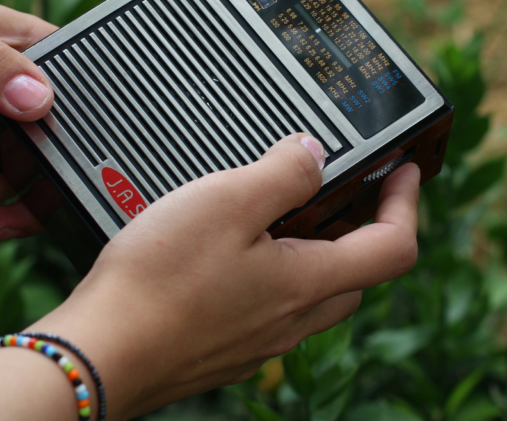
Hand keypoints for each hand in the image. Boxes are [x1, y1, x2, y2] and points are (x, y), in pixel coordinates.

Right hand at [32, 134, 421, 418]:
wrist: (100, 354)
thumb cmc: (159, 281)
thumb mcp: (227, 200)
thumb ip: (284, 172)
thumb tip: (315, 154)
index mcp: (306, 282)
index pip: (393, 247)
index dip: (406, 203)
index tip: (401, 170)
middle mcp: (291, 321)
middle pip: (355, 275)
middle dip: (361, 230)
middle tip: (343, 191)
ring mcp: (257, 341)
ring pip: (309, 295)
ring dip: (312, 253)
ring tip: (277, 213)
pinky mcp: (222, 349)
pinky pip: (265, 309)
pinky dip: (267, 275)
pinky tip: (225, 255)